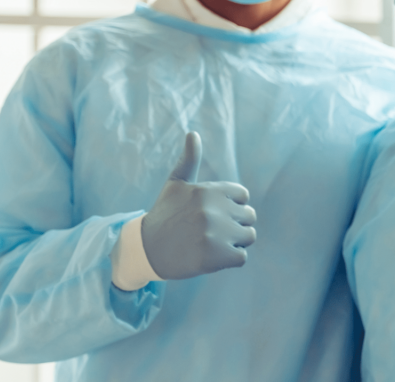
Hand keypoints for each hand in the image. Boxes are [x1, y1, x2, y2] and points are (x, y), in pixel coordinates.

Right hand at [141, 132, 256, 279]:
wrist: (145, 250)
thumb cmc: (165, 215)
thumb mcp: (175, 184)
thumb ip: (189, 159)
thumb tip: (193, 133)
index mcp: (208, 190)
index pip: (243, 197)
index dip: (230, 208)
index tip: (211, 214)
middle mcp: (213, 210)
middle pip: (249, 217)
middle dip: (234, 226)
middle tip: (209, 232)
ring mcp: (215, 234)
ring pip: (249, 237)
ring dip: (234, 243)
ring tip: (211, 244)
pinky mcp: (215, 257)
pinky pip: (242, 258)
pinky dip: (230, 260)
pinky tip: (210, 257)